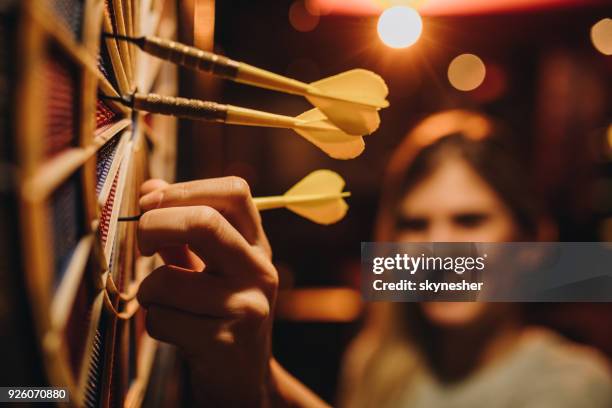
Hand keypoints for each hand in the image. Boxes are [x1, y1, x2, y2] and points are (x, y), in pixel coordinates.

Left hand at [136, 177, 276, 405]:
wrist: (244, 380)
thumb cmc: (221, 315)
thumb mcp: (213, 268)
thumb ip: (184, 230)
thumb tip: (150, 187)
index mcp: (258, 246)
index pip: (234, 192)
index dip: (185, 189)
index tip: (152, 203)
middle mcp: (260, 272)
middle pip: (203, 223)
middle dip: (154, 225)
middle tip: (141, 243)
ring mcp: (246, 308)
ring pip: (167, 280)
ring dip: (148, 291)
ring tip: (163, 304)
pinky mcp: (224, 343)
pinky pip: (162, 320)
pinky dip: (154, 323)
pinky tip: (174, 331)